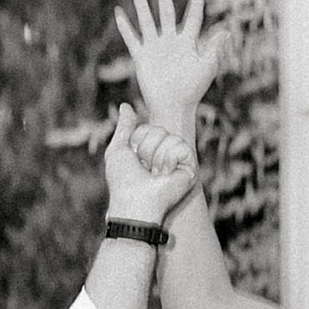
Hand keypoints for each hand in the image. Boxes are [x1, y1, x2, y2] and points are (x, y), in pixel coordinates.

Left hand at [103, 104, 196, 225]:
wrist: (135, 202)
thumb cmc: (123, 181)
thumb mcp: (118, 150)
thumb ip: (124, 127)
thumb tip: (125, 105)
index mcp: (149, 149)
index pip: (147, 128)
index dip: (137, 140)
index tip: (134, 159)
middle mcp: (165, 153)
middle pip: (159, 129)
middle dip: (146, 148)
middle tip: (145, 168)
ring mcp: (178, 160)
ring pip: (171, 136)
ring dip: (157, 156)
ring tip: (155, 173)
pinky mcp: (190, 167)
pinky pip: (182, 146)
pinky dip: (169, 159)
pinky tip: (166, 174)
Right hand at [115, 0, 216, 136]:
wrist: (173, 107)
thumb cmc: (193, 90)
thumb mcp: (207, 67)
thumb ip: (215, 48)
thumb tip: (227, 31)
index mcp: (188, 42)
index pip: (192, 16)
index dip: (196, 1)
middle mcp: (171, 41)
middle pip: (166, 11)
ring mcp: (155, 48)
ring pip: (147, 20)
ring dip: (141, 4)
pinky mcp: (142, 57)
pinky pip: (132, 38)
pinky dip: (125, 26)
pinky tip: (119, 12)